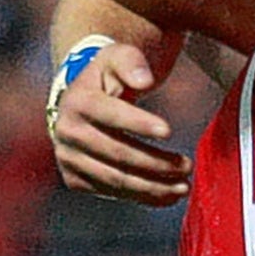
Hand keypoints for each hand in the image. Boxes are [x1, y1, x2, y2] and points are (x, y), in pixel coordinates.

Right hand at [49, 43, 191, 205]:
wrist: (80, 101)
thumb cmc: (107, 77)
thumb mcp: (117, 57)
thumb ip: (132, 63)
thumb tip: (145, 80)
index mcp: (77, 101)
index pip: (111, 114)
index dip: (139, 123)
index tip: (169, 130)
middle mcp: (68, 133)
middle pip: (117, 153)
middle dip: (155, 162)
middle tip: (186, 165)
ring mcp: (69, 159)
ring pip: (115, 180)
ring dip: (153, 187)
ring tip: (183, 186)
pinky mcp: (75, 179)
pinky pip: (111, 193)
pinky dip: (142, 197)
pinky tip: (168, 195)